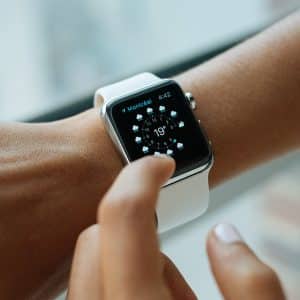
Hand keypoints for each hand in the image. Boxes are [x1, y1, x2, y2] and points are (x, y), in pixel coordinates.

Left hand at [67, 156, 284, 299]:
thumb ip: (253, 285)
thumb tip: (223, 236)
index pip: (122, 215)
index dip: (142, 175)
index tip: (160, 163)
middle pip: (96, 235)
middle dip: (135, 230)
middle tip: (169, 257)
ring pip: (89, 261)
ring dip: (129, 261)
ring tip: (166, 290)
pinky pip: (91, 285)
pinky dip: (118, 279)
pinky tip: (150, 298)